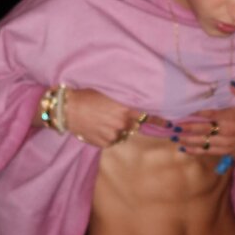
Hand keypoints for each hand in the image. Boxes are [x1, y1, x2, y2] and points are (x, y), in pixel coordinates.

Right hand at [36, 87, 164, 148]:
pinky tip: (98, 126)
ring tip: (104, 120)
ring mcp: (113, 135)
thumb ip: (126, 97)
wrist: (66, 109)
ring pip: (123, 133)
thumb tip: (141, 101)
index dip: (155, 118)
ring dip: (118, 129)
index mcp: (124, 109)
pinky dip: (108, 135)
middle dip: (129, 120)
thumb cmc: (86, 96)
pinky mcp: (104, 143)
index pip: (146, 116)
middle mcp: (121, 123)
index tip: (167, 124)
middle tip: (116, 114)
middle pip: (134, 125)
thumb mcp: (108, 91)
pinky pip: (112, 140)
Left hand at [175, 83, 234, 158]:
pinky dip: (194, 150)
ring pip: (203, 142)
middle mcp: (226, 131)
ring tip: (174, 136)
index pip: (211, 115)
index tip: (184, 111)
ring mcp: (224, 143)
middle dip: (187, 128)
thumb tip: (230, 83)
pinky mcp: (223, 151)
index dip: (197, 113)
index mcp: (231, 118)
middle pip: (203, 129)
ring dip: (187, 139)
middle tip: (173, 125)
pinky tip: (183, 148)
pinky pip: (206, 151)